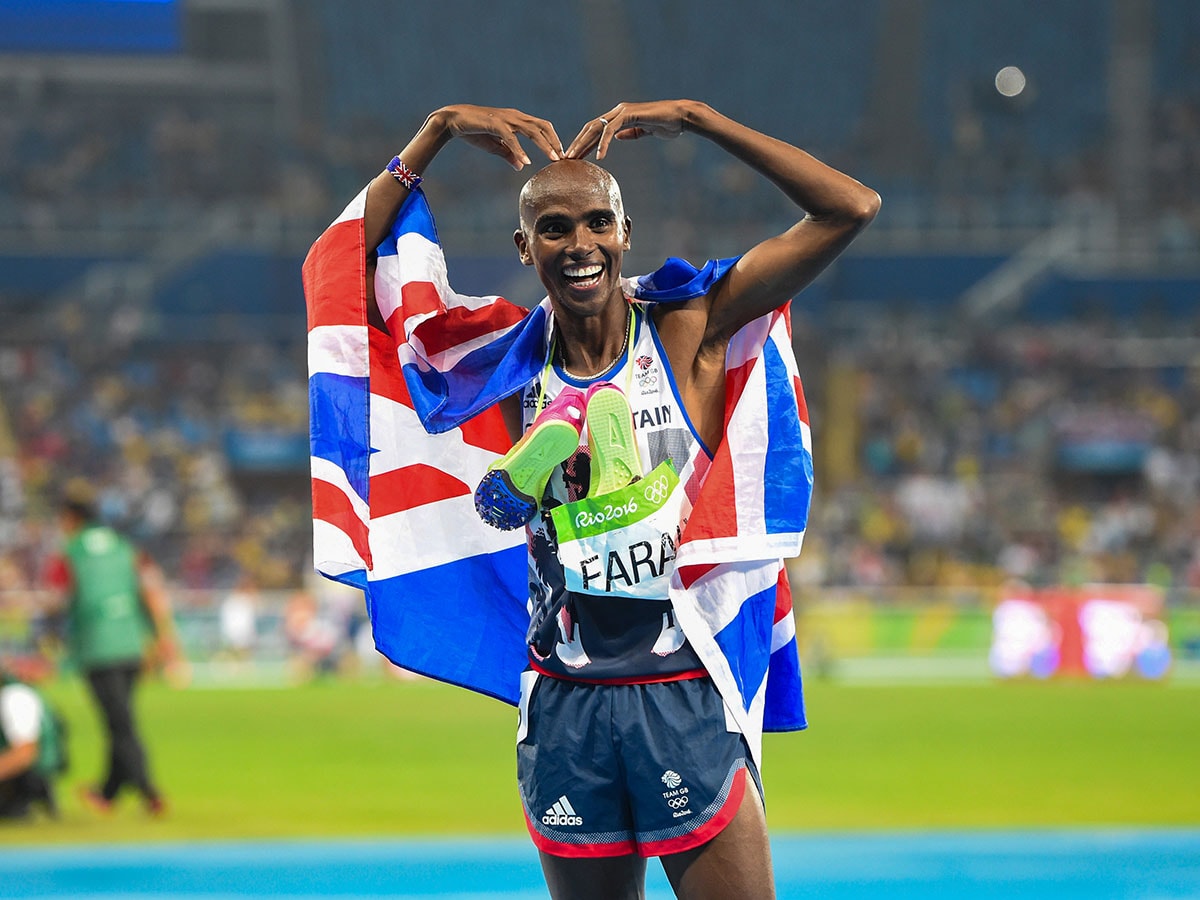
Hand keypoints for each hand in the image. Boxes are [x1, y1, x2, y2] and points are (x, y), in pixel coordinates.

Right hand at [436, 104, 563, 170]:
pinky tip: (526, 161)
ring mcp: (505, 118)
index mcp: (517, 120)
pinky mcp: (494, 123)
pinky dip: (520, 149)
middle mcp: (514, 116)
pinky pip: (511, 137)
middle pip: (542, 126)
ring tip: (553, 159)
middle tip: (563, 158)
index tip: (561, 155)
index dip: (553, 139)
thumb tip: (521, 166)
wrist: (453, 121)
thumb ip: (509, 154)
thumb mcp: (495, 146)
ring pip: (531, 130)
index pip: (542, 127)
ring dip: (544, 145)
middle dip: (555, 142)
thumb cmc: (475, 132)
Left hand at [564, 100, 693, 159]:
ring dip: (584, 143)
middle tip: (567, 158)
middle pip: (591, 127)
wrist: (681, 117)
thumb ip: (630, 133)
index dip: (584, 142)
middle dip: (578, 143)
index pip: (596, 129)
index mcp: (620, 116)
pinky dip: (604, 143)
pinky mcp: (629, 115)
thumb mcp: (644, 131)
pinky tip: (600, 156)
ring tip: (575, 157)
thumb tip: (618, 137)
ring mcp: (623, 111)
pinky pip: (611, 130)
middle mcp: (618, 111)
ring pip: (597, 128)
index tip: (575, 156)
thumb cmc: (666, 124)